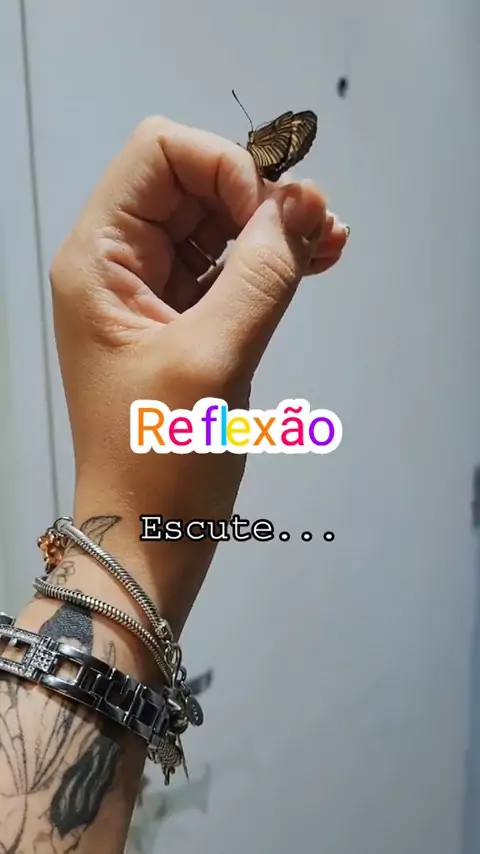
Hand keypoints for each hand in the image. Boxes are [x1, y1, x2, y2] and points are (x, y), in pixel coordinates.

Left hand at [50, 116, 347, 630]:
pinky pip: (229, 268)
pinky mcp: (184, 321)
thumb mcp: (212, 359)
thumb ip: (260, 274)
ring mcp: (152, 292)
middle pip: (193, 182)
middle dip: (257, 196)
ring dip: (273, 226)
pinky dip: (271, 259)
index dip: (223, 168)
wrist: (150, 537)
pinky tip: (319, 258)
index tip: (269, 222)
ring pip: (217, 223)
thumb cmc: (162, 460)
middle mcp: (120, 263)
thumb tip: (304, 200)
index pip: (159, 154)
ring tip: (330, 243)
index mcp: (99, 259)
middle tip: (318, 228)